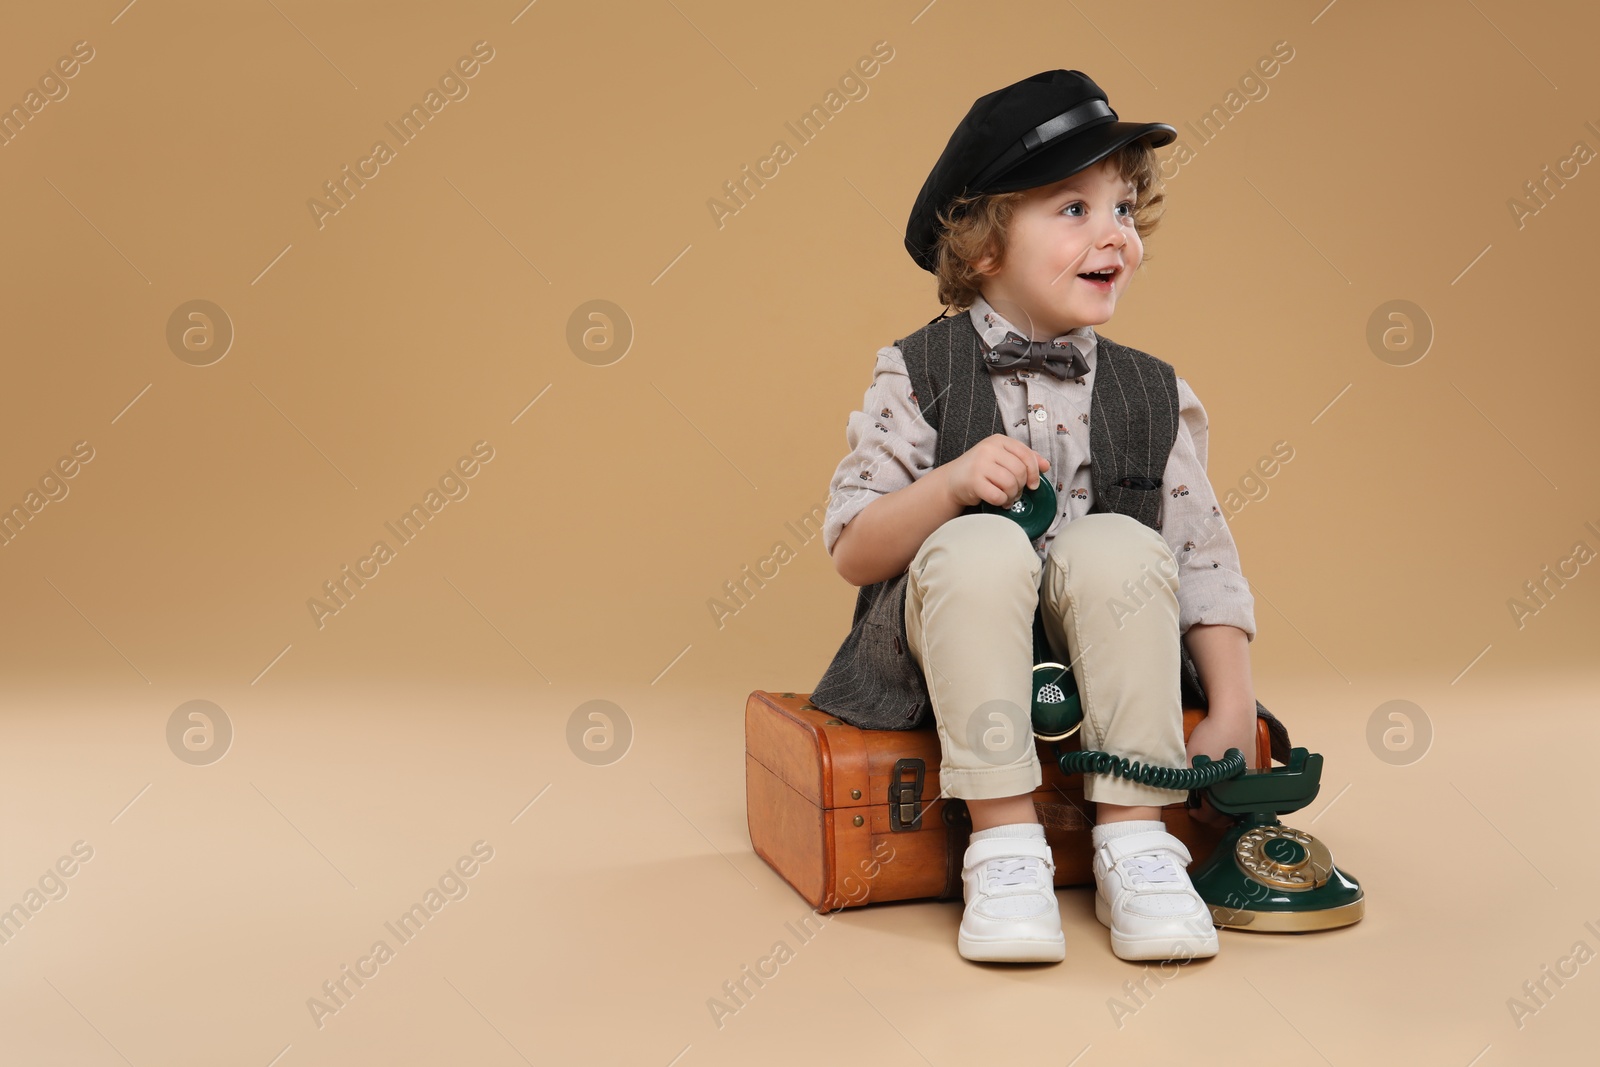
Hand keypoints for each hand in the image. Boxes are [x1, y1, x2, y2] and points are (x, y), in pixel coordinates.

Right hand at [943, 434, 1049, 508]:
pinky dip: (1001, 501)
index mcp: (998, 440)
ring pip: (1010, 484)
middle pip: (1020, 471)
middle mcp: (988, 449)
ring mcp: (979, 464)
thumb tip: (1046, 465)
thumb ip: (1024, 459)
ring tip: (1006, 497)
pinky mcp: (973, 481)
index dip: (1034, 472)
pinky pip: (998, 495)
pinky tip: (997, 500)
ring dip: (1011, 495)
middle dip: (1021, 486)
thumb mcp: (1002, 458)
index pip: (1026, 454)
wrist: (952, 480)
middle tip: (1014, 492)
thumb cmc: (980, 470)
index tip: (1033, 483)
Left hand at [1185, 706, 1257, 830]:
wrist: (1234, 715)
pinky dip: (1233, 794)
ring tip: (1211, 800)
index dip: (1201, 815)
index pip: (1214, 814)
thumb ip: (1185, 779)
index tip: (1192, 811)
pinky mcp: (1253, 769)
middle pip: (1230, 814)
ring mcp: (1250, 778)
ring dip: (1225, 806)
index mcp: (1226, 787)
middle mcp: (1241, 787)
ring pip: (1238, 803)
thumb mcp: (1190, 758)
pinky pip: (1243, 790)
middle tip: (1201, 809)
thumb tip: (1179, 795)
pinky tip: (1223, 787)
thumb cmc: (1212, 735)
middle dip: (1214, 815)